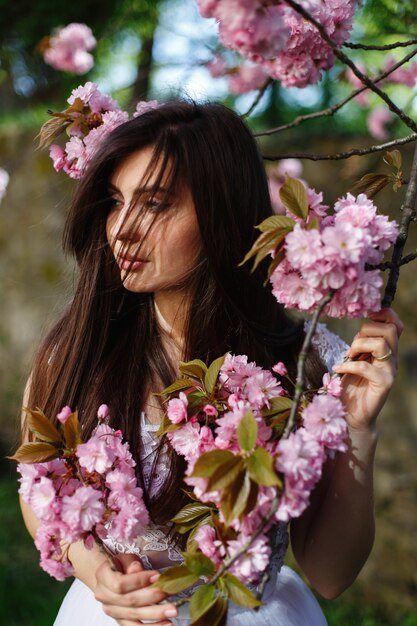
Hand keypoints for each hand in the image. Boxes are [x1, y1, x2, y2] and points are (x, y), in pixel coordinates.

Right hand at [94, 554, 177, 625]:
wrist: (110, 577)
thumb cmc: (120, 565)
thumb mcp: (125, 558)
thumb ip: (130, 564)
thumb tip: (137, 569)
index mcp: (103, 577)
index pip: (120, 584)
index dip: (139, 581)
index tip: (158, 576)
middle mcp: (105, 597)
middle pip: (129, 601)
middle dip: (152, 597)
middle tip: (170, 593)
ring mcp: (112, 611)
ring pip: (134, 616)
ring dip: (155, 615)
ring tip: (172, 611)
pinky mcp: (121, 621)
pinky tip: (166, 624)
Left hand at [332, 308, 402, 432]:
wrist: (352, 415)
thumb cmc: (351, 386)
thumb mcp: (354, 359)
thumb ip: (360, 344)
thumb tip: (359, 328)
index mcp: (386, 350)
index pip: (395, 324)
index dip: (384, 314)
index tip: (365, 318)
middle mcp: (392, 359)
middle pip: (390, 329)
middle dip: (366, 330)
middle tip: (353, 346)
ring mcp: (390, 371)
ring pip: (382, 344)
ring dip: (359, 345)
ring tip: (348, 356)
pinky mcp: (384, 384)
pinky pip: (367, 367)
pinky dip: (348, 365)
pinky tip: (338, 369)